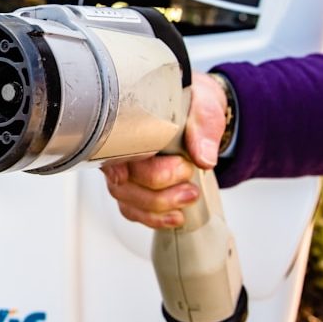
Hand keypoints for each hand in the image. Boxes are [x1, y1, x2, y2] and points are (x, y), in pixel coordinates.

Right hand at [101, 72, 227, 227]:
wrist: (195, 108)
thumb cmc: (191, 102)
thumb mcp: (203, 105)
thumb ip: (202, 127)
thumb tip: (203, 157)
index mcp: (129, 122)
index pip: (119, 152)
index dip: (137, 169)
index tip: (173, 168)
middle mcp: (119, 147)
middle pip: (123, 182)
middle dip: (160, 191)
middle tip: (189, 181)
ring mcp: (124, 168)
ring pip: (126, 199)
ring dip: (158, 208)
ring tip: (188, 198)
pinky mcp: (133, 184)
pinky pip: (132, 209)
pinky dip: (153, 218)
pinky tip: (174, 216)